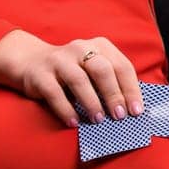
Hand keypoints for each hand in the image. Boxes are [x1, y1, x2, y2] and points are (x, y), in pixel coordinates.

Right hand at [0, 30, 143, 127]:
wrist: (32, 62)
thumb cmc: (73, 71)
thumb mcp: (93, 70)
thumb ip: (111, 83)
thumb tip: (131, 110)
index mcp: (100, 46)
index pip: (121, 66)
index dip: (131, 89)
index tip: (136, 111)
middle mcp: (81, 48)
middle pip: (102, 70)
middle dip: (113, 94)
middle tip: (119, 116)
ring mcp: (60, 60)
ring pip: (79, 80)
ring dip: (91, 102)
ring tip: (98, 120)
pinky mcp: (41, 74)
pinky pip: (55, 92)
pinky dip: (66, 109)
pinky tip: (74, 123)